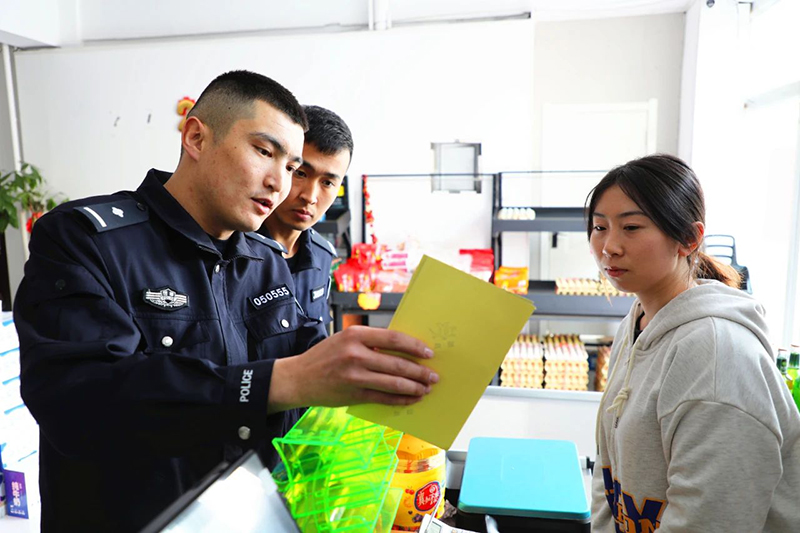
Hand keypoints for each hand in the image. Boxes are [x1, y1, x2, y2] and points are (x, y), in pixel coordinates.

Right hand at [268, 326, 437, 411]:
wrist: (297, 378)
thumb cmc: (324, 357)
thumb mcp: (344, 340)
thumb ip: (370, 342)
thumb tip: (403, 350)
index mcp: (355, 335)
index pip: (394, 339)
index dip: (414, 347)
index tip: (428, 353)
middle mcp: (355, 354)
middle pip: (397, 363)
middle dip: (419, 371)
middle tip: (433, 376)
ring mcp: (354, 376)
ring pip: (393, 383)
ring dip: (414, 387)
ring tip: (426, 389)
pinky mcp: (352, 395)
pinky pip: (383, 398)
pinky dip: (400, 399)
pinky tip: (411, 399)